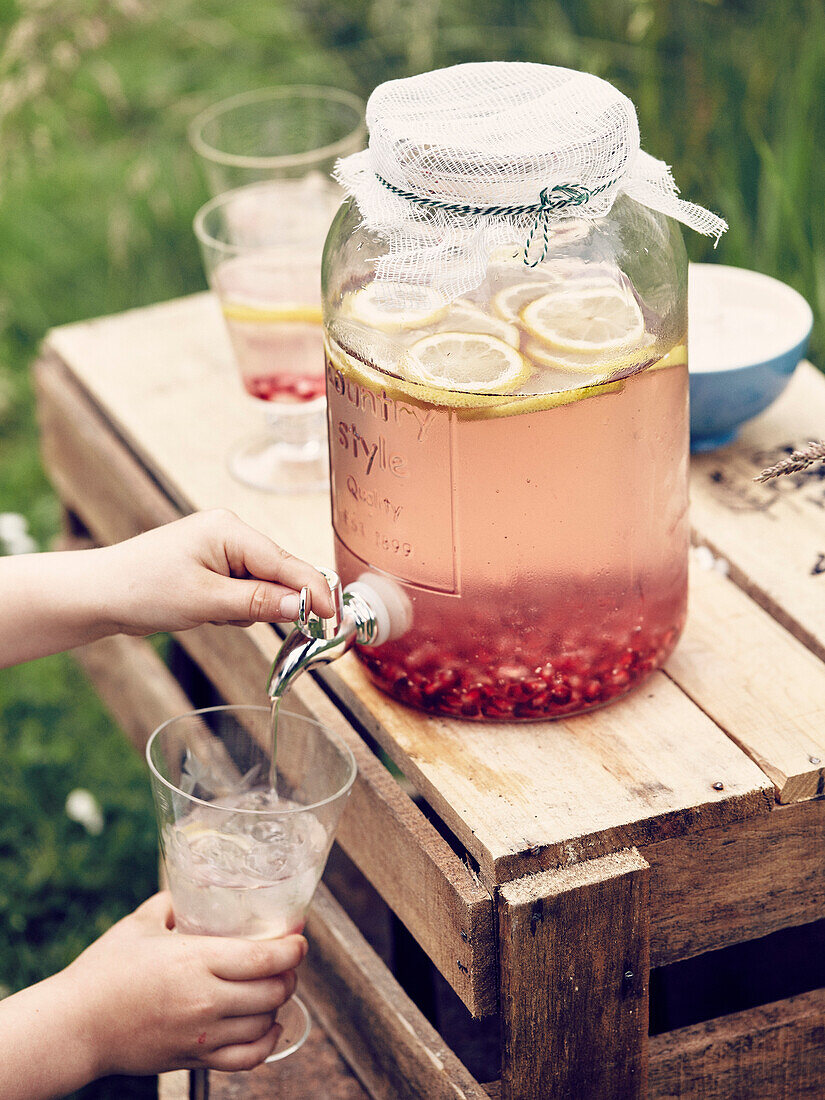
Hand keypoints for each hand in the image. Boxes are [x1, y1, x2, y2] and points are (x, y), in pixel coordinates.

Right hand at [68, 892, 306, 1074]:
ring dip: (278, 1005)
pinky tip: (268, 1027)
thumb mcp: (140, 924)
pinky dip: (265, 1044)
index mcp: (195, 961)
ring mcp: (201, 1034)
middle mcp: (204, 1000)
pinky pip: (245, 1059)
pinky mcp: (193, 1058)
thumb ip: (173, 903)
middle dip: (289, 974)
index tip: (299, 938)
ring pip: (264, 1023)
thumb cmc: (103, 972)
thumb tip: (194, 888)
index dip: (293, 948)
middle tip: (288, 960)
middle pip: (273, 991)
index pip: (265, 958)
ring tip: (276, 988)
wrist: (74, 1026)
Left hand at [99, 509, 333, 634]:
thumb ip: (259, 602)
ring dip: (247, 608)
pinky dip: (234, 608)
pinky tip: (207, 613)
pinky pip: (244, 591)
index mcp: (230, 530)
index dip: (313, 591)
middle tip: (254, 623)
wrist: (100, 594)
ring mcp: (222, 549)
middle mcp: (230, 533)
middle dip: (272, 602)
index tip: (333, 618)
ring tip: (210, 614)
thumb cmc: (143, 589)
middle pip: (278, 573)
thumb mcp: (206, 601)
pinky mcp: (214, 567)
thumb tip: (303, 606)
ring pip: (262, 587)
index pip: (286, 562)